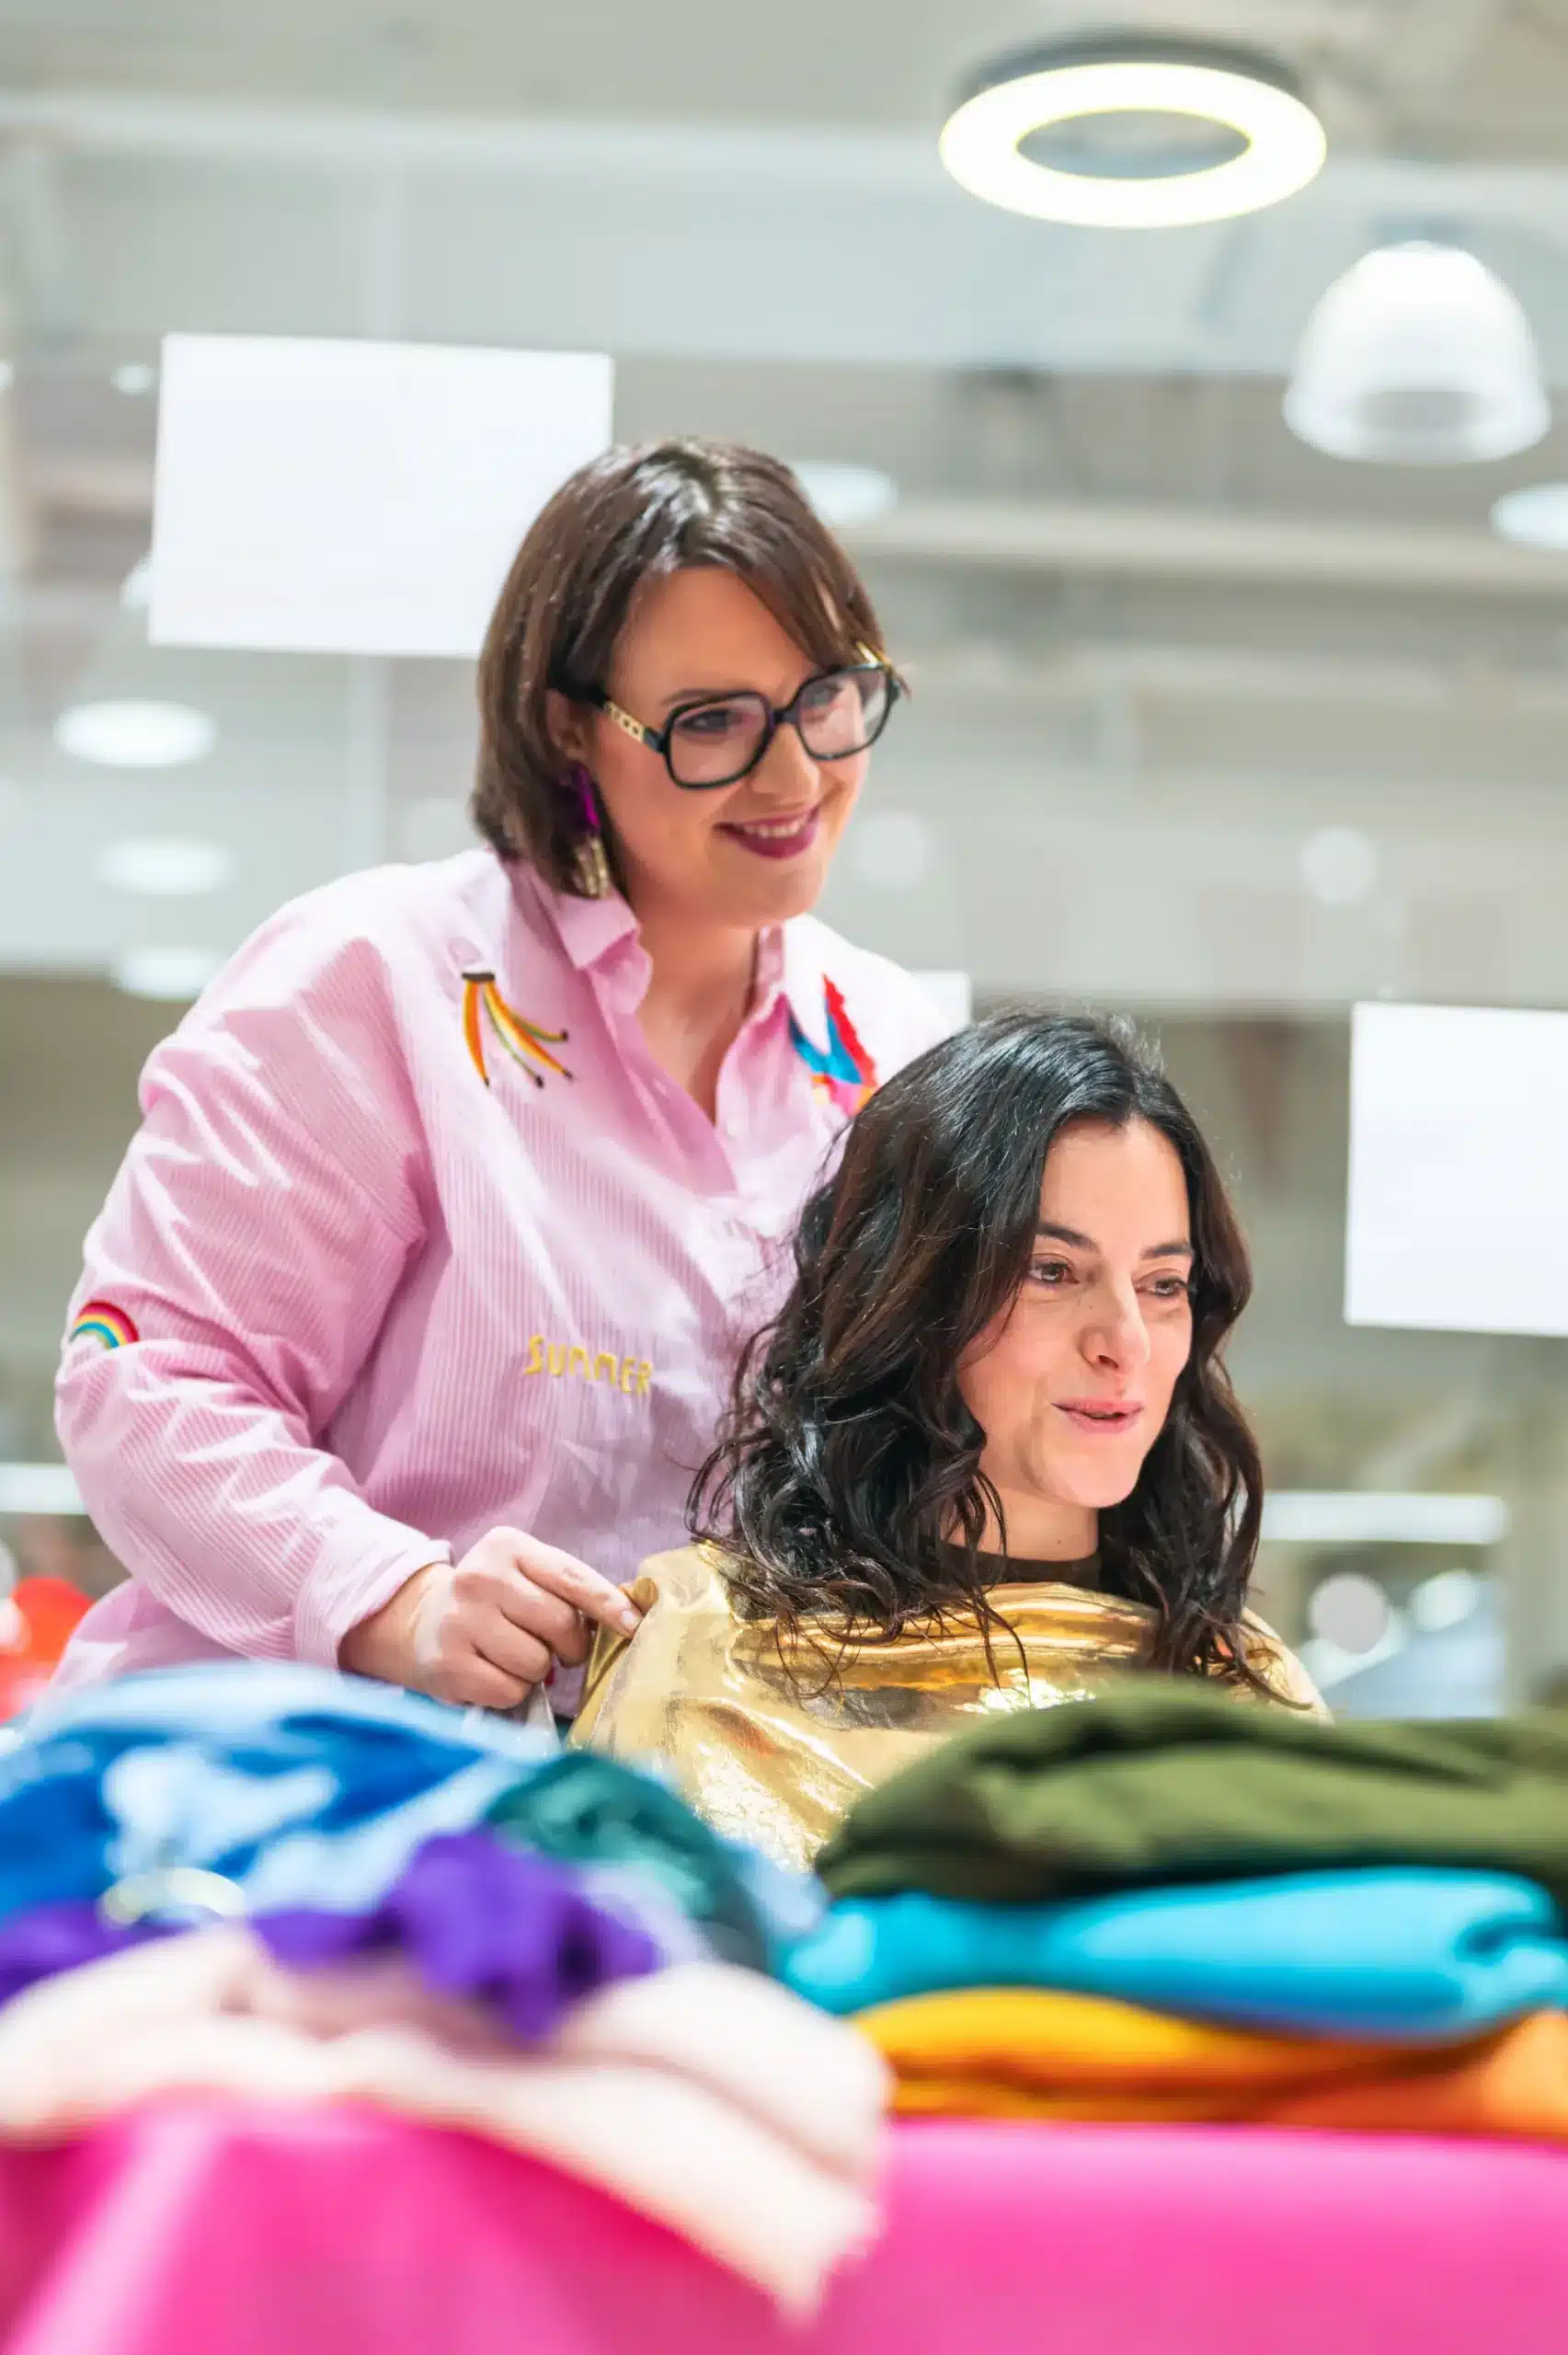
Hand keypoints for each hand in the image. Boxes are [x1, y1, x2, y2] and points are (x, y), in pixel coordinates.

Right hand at [340, 1527, 640, 1708]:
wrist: (422, 1622)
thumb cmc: (495, 1602)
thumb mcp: (527, 1576)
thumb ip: (570, 1590)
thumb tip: (627, 1618)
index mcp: (508, 1547)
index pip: (571, 1577)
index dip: (608, 1604)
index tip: (633, 1626)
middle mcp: (480, 1577)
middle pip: (559, 1623)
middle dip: (572, 1646)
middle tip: (561, 1651)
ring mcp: (460, 1620)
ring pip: (536, 1662)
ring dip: (538, 1671)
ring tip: (518, 1658)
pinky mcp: (448, 1662)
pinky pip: (510, 1690)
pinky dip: (513, 1691)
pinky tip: (496, 1674)